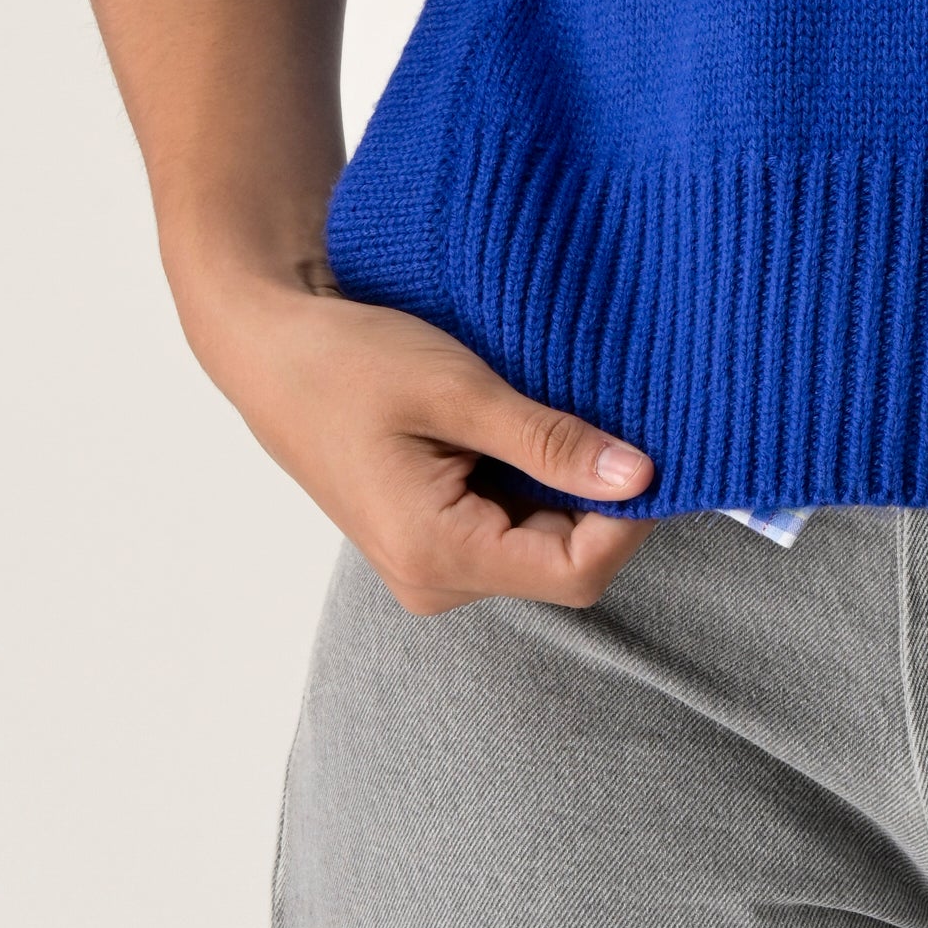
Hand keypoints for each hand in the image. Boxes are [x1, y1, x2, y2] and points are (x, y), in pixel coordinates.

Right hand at [180, 257, 656, 618]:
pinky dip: (538, 481)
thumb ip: (551, 441)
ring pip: (542, 541)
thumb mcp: (460, 390)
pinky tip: (536, 426)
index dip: (630, 518)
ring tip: (571, 411)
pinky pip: (511, 524)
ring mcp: (430, 563)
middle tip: (620, 416)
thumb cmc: (351, 361)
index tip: (656, 448)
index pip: (576, 570)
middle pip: (562, 560)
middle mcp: (434, 579)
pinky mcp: (430, 535)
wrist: (272, 348)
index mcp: (436, 554)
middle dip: (603, 497)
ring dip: (570, 484)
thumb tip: (640, 476)